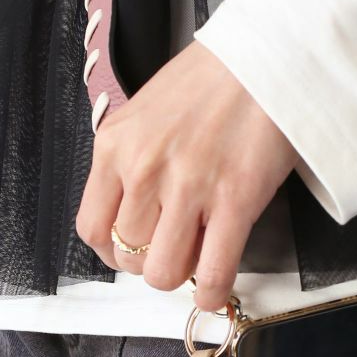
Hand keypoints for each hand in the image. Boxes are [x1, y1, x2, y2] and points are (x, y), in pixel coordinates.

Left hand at [76, 40, 298, 311]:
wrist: (263, 62)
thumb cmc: (206, 87)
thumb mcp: (143, 118)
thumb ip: (129, 166)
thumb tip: (134, 221)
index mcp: (115, 147)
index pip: (92, 230)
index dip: (113, 254)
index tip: (131, 253)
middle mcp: (145, 169)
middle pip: (129, 257)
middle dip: (150, 263)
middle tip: (172, 251)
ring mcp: (189, 187)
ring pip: (163, 272)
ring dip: (180, 277)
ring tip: (195, 261)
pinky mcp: (233, 200)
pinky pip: (211, 272)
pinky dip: (210, 293)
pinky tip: (213, 290)